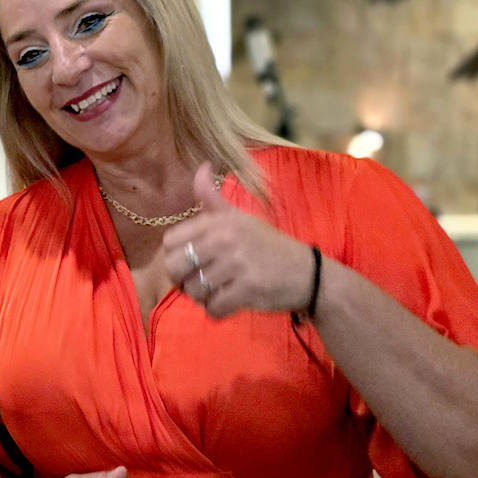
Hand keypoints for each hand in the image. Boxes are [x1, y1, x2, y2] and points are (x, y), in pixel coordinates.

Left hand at [161, 162, 311, 317]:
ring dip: (203, 298)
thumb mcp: (240, 218)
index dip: (176, 256)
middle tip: (201, 283)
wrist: (308, 273)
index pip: (170, 241)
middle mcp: (225, 238)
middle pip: (174, 266)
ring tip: (219, 291)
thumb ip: (213, 199)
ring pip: (193, 290)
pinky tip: (230, 303)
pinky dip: (217, 311)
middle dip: (183, 281)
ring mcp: (236, 263)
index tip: (192, 263)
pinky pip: (213, 307)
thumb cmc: (267, 246)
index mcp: (219, 221)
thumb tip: (202, 166)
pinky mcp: (247, 288)